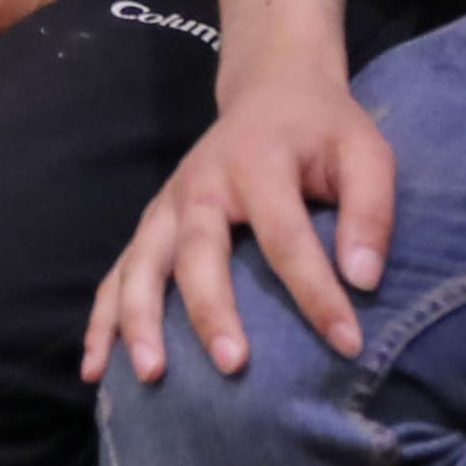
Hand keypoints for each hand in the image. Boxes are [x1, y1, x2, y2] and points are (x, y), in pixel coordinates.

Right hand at [87, 58, 391, 383]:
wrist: (272, 91)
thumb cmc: (324, 132)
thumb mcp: (366, 154)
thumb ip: (371, 211)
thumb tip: (363, 281)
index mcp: (259, 163)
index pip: (286, 237)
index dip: (317, 293)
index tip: (347, 343)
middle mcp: (202, 184)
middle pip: (198, 252)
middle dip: (211, 310)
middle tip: (232, 366)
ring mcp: (168, 205)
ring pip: (141, 264)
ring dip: (140, 320)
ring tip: (150, 375)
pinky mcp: (152, 224)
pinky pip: (117, 274)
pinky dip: (103, 321)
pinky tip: (95, 369)